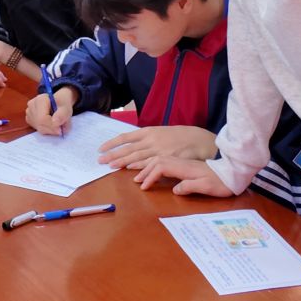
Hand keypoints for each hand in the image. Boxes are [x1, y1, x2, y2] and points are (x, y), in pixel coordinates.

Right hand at [25, 86, 76, 135]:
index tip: (60, 130)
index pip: (42, 118)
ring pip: (38, 128)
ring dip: (50, 130)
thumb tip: (55, 123)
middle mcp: (32, 105)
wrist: (58, 101)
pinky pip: (37, 129)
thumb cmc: (62, 103)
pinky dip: (46, 130)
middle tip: (61, 130)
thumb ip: (62, 115)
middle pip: (39, 124)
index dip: (51, 126)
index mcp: (40, 99)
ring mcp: (29, 112)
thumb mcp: (66, 107)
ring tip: (57, 125)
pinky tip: (50, 124)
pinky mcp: (29, 119)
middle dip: (51, 130)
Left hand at [99, 125, 216, 168]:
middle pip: (128, 148)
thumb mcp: (162, 133)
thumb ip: (147, 140)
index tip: (101, 149)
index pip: (125, 137)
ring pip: (137, 156)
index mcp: (149, 131)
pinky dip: (140, 166)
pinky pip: (151, 163)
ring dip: (123, 161)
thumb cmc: (180, 136)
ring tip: (111, 166)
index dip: (112, 143)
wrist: (200, 139)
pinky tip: (130, 169)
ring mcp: (159, 149)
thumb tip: (133, 146)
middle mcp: (152, 139)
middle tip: (100, 161)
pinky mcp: (168, 158)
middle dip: (113, 154)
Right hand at [131, 156, 232, 196]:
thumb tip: (175, 190)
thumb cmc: (220, 182)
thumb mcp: (206, 187)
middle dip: (144, 170)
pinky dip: (155, 165)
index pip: (161, 168)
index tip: (144, 187)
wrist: (232, 173)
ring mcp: (183, 162)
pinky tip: (153, 170)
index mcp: (184, 168)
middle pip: (157, 161)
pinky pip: (166, 161)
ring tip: (140, 176)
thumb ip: (190, 187)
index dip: (150, 176)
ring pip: (160, 159)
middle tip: (135, 181)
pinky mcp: (186, 164)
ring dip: (148, 166)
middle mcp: (182, 163)